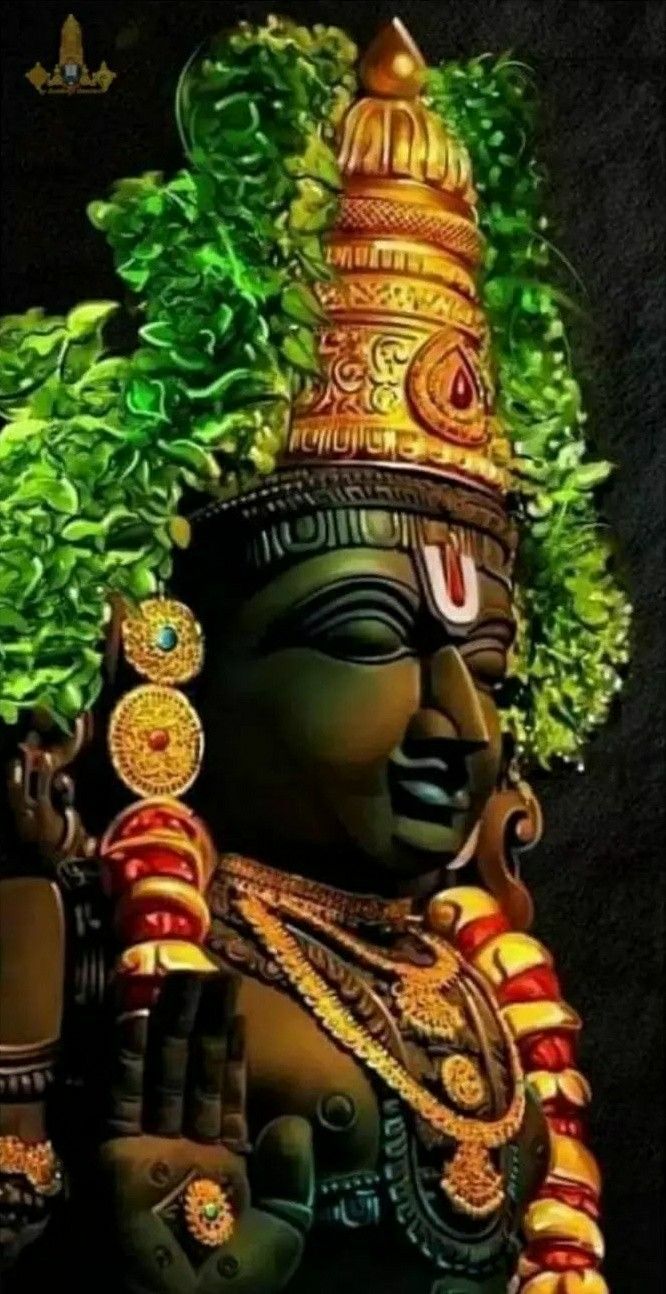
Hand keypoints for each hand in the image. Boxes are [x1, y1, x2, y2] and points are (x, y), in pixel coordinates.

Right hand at [96, 972, 313, 1293]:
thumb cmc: (230, 1279)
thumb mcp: (283, 1228)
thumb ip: (293, 1174)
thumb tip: (295, 1123)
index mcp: (224, 1163)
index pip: (227, 1092)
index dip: (232, 1050)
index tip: (236, 1008)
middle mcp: (187, 1145)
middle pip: (193, 1070)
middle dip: (200, 1023)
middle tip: (205, 973)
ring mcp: (151, 1146)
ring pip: (162, 1073)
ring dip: (168, 1025)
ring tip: (176, 978)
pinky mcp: (118, 1152)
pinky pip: (126, 1098)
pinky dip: (130, 1060)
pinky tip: (137, 1022)